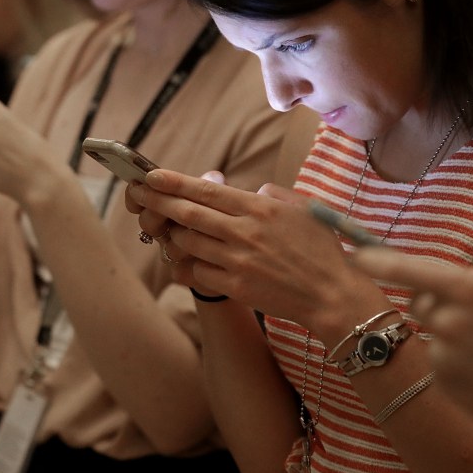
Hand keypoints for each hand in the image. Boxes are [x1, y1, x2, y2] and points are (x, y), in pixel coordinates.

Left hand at [127, 171, 367, 324]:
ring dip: (174, 235)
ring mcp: (238, 260)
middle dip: (158, 201)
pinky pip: (198, 273)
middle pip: (189, 213)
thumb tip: (252, 191)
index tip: (152, 175)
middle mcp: (245, 231)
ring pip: (188, 242)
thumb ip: (273, 195)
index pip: (207, 190)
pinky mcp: (236, 287)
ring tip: (166, 230)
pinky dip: (187, 266)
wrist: (333, 296)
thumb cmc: (321, 251)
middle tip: (139, 194)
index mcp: (259, 208)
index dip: (175, 182)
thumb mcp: (303, 210)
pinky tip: (182, 262)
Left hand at [352, 208, 472, 472]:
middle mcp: (449, 320)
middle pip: (418, 297)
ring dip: (446, 326)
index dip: (378, 261)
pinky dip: (451, 354)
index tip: (353, 254)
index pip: (409, 270)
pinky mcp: (441, 377)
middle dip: (436, 296)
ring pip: (429, 326)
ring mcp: (442, 351)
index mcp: (470, 292)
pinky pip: (435, 355)